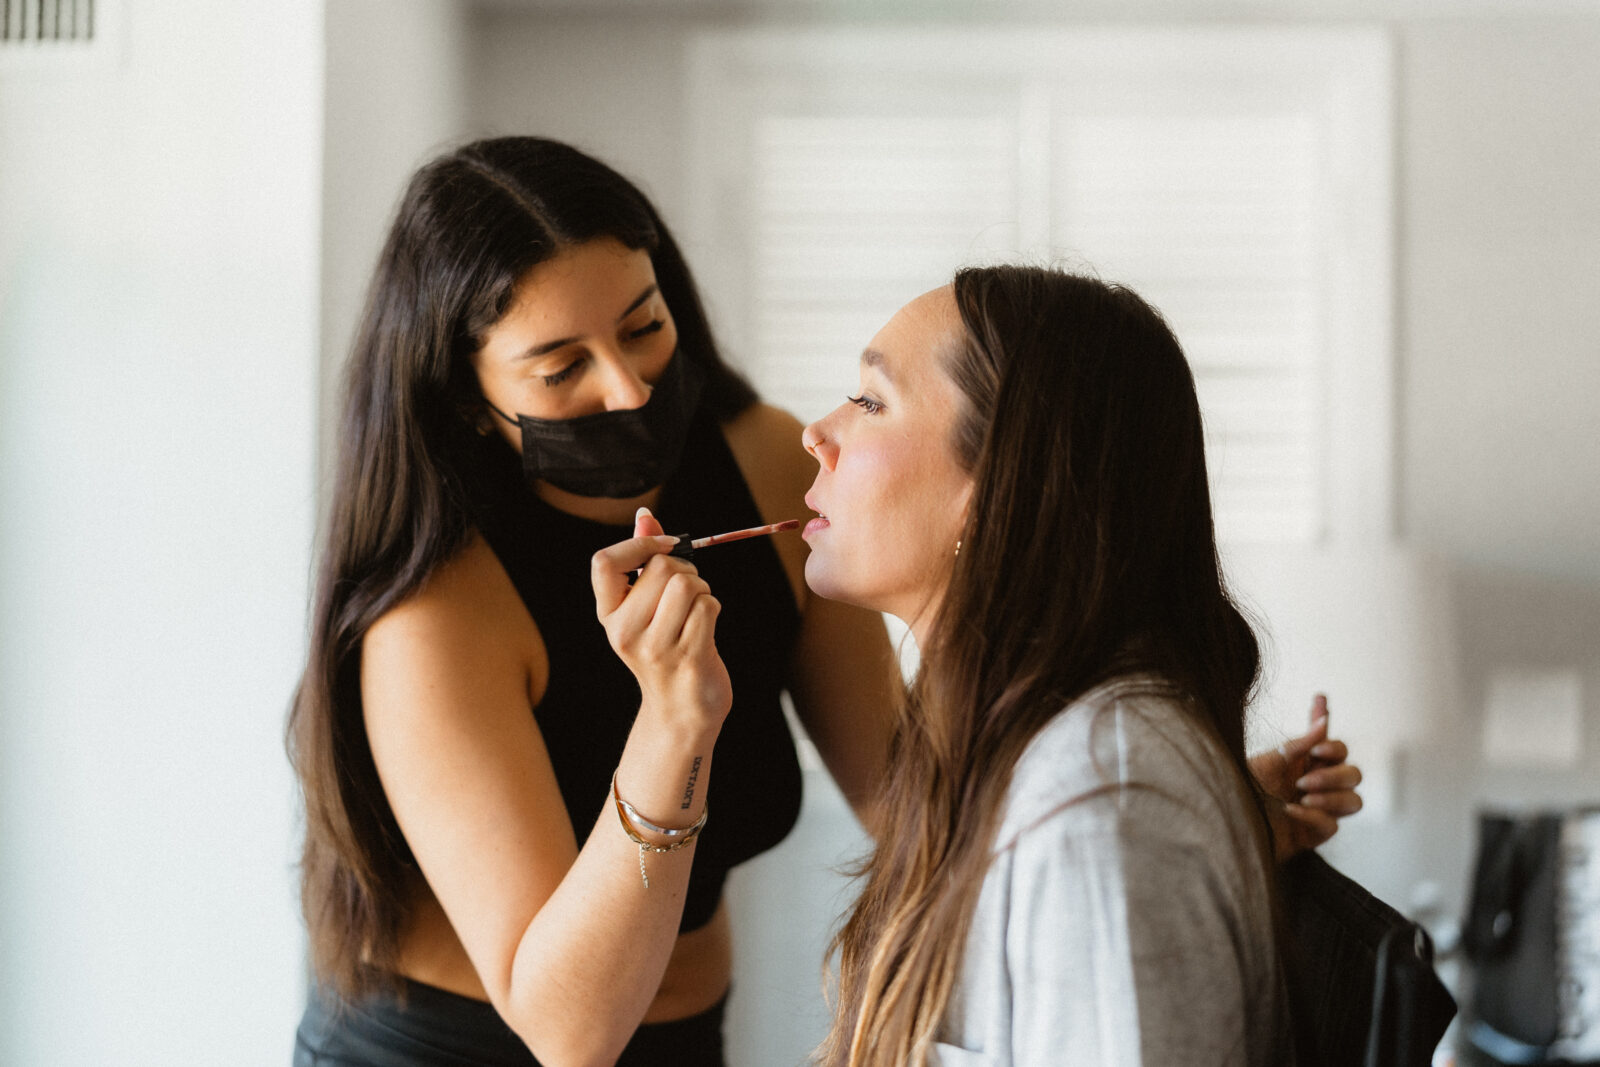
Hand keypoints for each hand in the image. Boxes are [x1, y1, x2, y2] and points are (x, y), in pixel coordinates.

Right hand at [591, 508, 732, 732]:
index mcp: (609, 616)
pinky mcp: (688, 658)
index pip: (604, 562)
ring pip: (688, 584)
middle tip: (687, 592)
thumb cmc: (665, 650)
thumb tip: (645, 515)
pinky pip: (708, 605)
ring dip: (702, 588)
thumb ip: (642, 561)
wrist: (680, 713)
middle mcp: (625, 632)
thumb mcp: (643, 610)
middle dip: (685, 569)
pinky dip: (713, 607)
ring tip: (696, 610)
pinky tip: (706, 628)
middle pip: (662, 567)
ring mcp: (656, 648)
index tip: (663, 547)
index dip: (639, 544)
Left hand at [1249, 694, 1363, 861]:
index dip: (1325, 721)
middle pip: (1353, 774)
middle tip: (1304, 780)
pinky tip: (1290, 811)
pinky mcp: (1314, 834)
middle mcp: (1315, 785)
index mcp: (1304, 763)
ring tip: (1302, 796)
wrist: (1227, 822)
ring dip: (1331, 796)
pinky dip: (1314, 816)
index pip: (1327, 742)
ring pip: (1354, 801)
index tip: (1318, 708)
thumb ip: (1298, 746)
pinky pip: (1332, 825)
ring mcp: (1318, 810)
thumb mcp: (1267, 763)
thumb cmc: (1242, 790)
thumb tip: (1324, 722)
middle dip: (1334, 775)